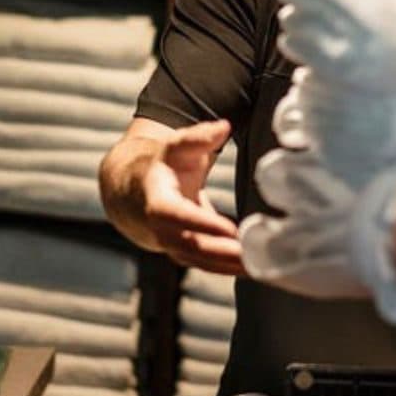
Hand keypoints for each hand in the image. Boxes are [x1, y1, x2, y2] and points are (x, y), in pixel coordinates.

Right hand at [139, 119, 244, 273]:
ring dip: (228, 266)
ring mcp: (171, 245)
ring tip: (259, 266)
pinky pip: (206, 266)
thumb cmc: (163, 165)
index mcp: (157, 199)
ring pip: (199, 261)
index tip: (229, 229)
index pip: (176, 215)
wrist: (137, 190)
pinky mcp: (185, 254)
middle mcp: (160, 228)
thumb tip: (223, 126)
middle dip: (220, 252)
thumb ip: (199, 137)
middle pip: (190, 245)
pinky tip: (254, 269)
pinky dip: (228, 269)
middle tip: (252, 254)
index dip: (200, 223)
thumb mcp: (176, 146)